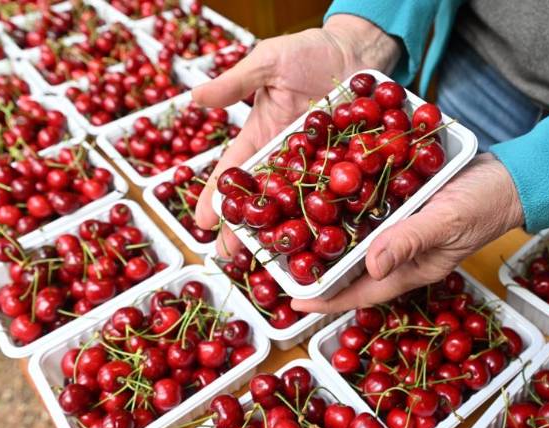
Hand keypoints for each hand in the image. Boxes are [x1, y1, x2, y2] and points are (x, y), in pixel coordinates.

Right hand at [192, 15, 399, 254]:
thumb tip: (195, 96)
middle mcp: (285, 156)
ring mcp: (316, 163)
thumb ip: (236, 83)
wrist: (353, 49)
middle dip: (247, 226)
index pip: (233, 171)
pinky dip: (335, 209)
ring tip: (276, 257)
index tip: (202, 221)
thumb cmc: (307, 51)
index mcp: (260, 136)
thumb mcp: (267, 62)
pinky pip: (340, 187)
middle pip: (263, 197)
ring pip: (299, 201)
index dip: (217, 196)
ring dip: (287, 228)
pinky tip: (328, 234)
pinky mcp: (346, 162)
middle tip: (233, 256)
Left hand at [291, 153, 524, 312]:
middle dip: (319, 270)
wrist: (511, 177)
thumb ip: (410, 241)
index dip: (326, 299)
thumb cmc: (486, 203)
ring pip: (357, 241)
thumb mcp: (448, 221)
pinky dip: (348, 208)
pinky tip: (329, 194)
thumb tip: (371, 266)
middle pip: (351, 270)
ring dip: (329, 238)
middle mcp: (400, 254)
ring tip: (294, 231)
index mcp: (411, 269)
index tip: (294, 301)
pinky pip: (370, 213)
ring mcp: (401, 231)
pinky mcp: (403, 208)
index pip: (361, 292)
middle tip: (283, 263)